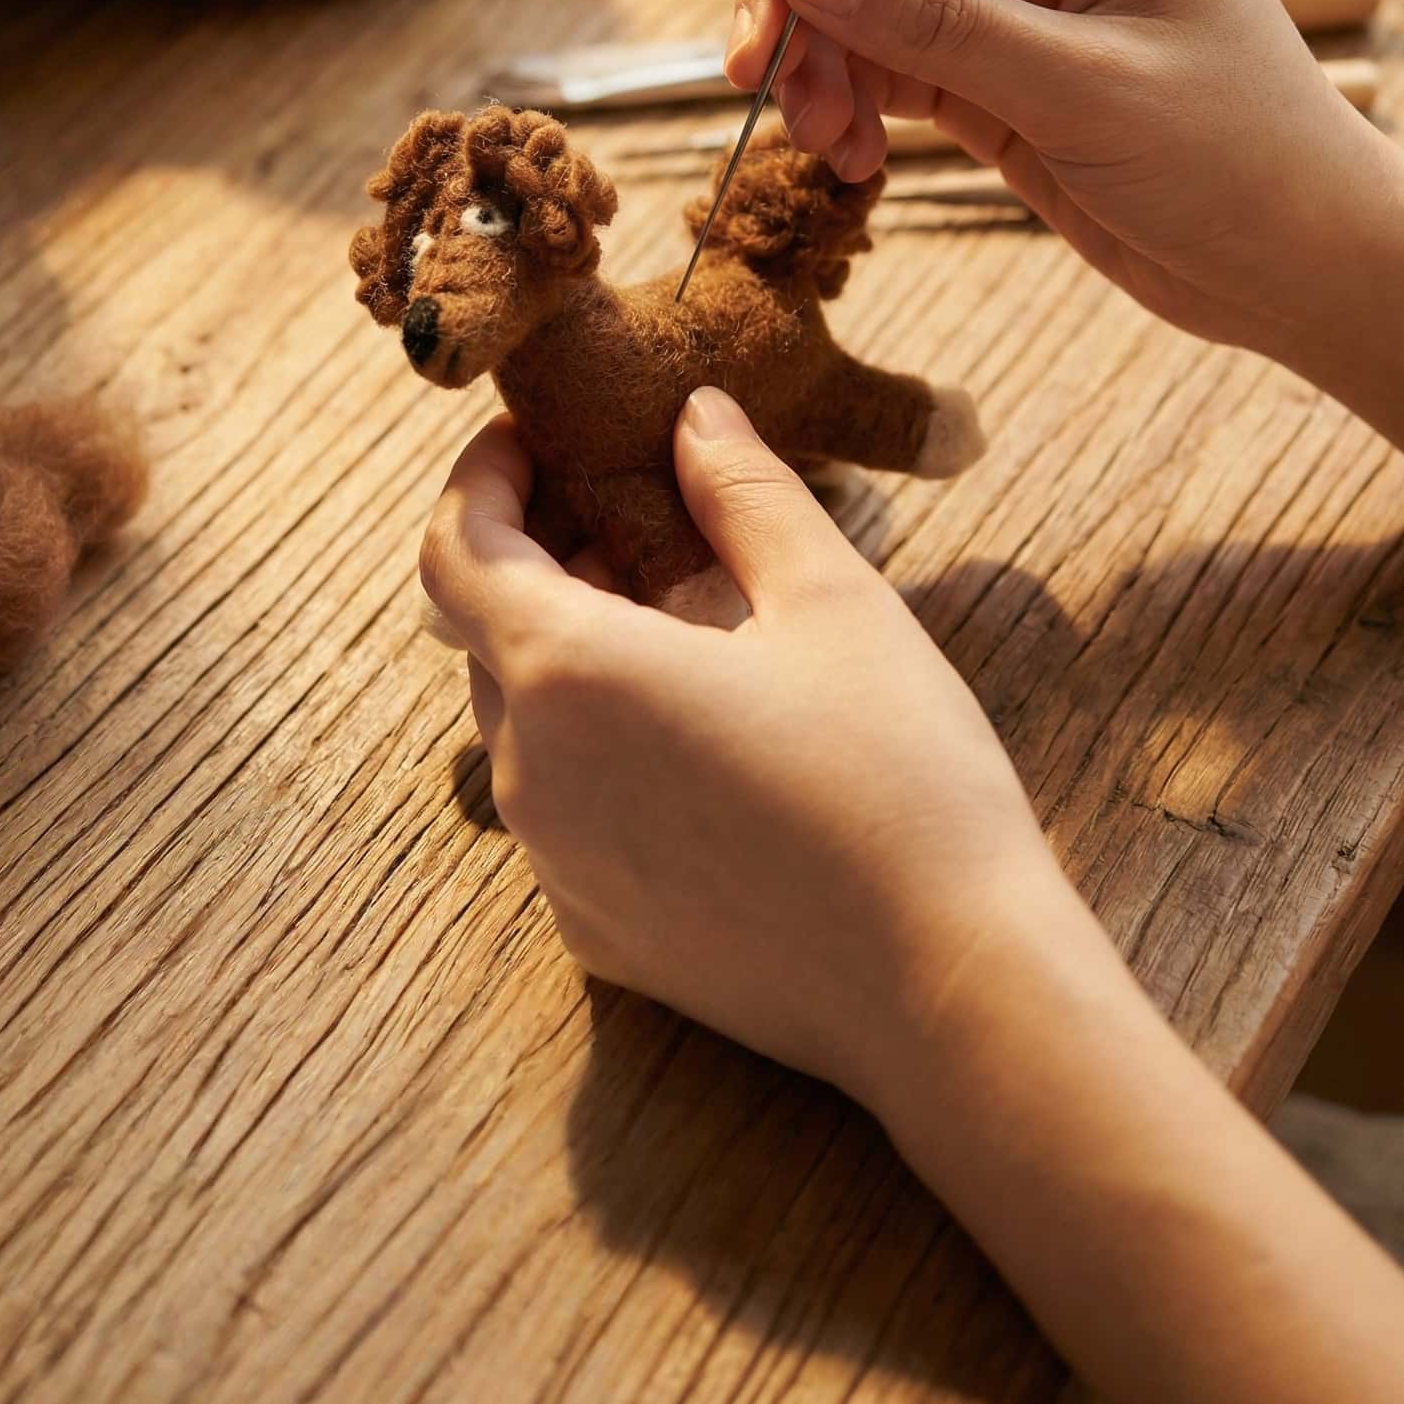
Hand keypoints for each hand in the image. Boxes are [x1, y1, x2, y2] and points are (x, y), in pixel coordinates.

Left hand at [419, 387, 1060, 1111]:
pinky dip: (598, 751)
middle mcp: (529, 772)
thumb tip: (694, 414)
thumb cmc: (897, 778)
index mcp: (567, 671)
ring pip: (522, 723)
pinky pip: (562, 812)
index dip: (482, 482)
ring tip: (686, 620)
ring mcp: (553, 867)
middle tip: (638, 513)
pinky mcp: (594, 935)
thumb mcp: (832, 600)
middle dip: (541, 558)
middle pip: (485, 632)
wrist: (949, 989)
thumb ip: (743, 493)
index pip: (454, 550)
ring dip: (572, 656)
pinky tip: (702, 738)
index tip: (538, 441)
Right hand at [726, 0, 1403, 370]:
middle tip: (760, 66)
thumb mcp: (1083, 89)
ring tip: (815, 134)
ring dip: (818, 51)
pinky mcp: (990, 62)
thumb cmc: (1239, 160)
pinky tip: (848, 156)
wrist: (1297, 268)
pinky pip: (884, 53)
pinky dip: (847, 96)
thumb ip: (939, 22)